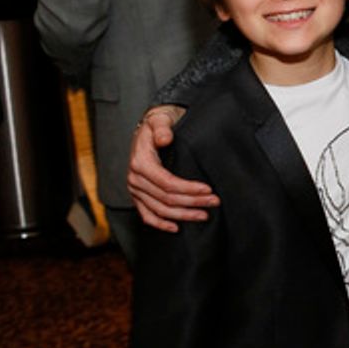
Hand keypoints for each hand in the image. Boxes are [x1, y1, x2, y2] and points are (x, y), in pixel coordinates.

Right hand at [127, 105, 215, 229]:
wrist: (149, 131)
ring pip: (160, 210)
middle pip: (166, 199)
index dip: (188, 189)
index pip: (167, 183)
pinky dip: (161, 224)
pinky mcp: (138, 196)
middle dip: (192, 202)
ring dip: (183, 215)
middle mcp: (135, 179)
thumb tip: (165, 139)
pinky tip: (176, 228)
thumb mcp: (160, 120)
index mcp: (140, 163)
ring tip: (203, 215)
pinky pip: (147, 215)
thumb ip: (162, 127)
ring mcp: (135, 190)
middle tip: (214, 202)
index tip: (208, 189)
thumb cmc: (157, 126)